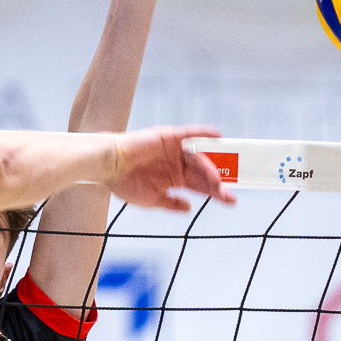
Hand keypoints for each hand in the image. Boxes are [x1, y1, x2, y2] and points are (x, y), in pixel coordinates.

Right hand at [104, 126, 237, 212]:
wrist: (109, 167)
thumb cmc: (125, 184)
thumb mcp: (152, 200)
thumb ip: (172, 203)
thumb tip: (189, 208)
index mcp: (174, 179)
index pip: (200, 186)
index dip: (216, 193)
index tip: (231, 201)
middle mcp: (177, 164)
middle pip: (204, 173)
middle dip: (217, 183)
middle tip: (228, 194)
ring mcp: (174, 150)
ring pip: (199, 157)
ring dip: (211, 169)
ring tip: (217, 181)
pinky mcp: (169, 137)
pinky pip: (189, 133)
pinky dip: (203, 132)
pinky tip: (217, 136)